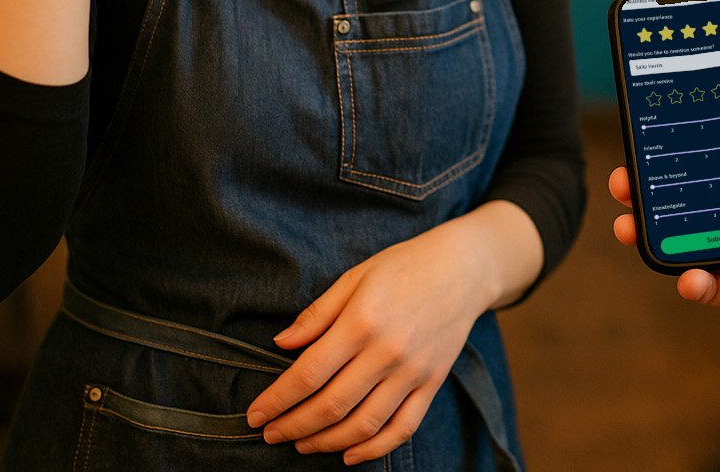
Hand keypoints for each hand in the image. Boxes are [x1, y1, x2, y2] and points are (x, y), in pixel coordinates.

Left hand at [246, 223, 492, 464]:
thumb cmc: (404, 266)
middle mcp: (388, 352)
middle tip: (270, 434)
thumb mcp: (355, 277)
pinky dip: (374, 449)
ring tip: (301, 444)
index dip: (278, 400)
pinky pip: (403, 428)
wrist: (463, 267)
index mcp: (362, 322)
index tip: (256, 415)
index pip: (309, 374)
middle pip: (331, 405)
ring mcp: (413, 372)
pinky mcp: (432, 383)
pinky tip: (349, 453)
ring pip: (364, 424)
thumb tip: (280, 343)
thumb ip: (317, 314)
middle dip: (293, 426)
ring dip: (326, 442)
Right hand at [611, 56, 719, 368]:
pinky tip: (690, 272)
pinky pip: (702, 282)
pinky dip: (688, 278)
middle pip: (691, 186)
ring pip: (683, 235)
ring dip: (651, 228)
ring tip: (629, 222)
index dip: (686, 129)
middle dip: (652, 179)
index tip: (653, 115)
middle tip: (627, 173)